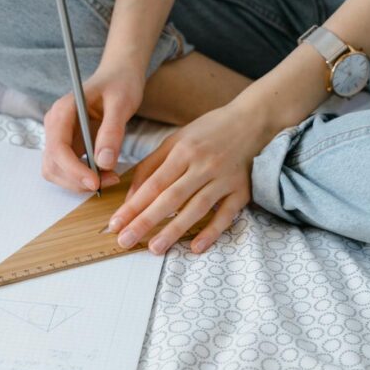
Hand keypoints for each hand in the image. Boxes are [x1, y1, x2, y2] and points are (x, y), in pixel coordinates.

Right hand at [42, 63, 145, 190]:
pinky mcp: (67, 146)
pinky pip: (67, 170)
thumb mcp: (122, 103)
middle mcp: (54, 125)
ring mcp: (58, 136)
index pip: (57, 148)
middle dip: (78, 179)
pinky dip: (82, 178)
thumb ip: (112, 132)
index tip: (96, 182)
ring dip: (78, 183)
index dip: (74, 170)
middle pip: (53, 165)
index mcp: (62, 111)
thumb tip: (104, 163)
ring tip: (109, 178)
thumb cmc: (120, 83)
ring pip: (56, 172)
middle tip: (110, 180)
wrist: (118, 75)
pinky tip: (104, 174)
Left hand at [108, 97, 274, 254]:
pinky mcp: (242, 190)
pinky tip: (196, 247)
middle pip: (171, 198)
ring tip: (154, 248)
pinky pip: (226, 215)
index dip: (133, 205)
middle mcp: (203, 165)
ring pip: (196, 208)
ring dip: (175, 230)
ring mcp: (224, 179)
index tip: (115, 223)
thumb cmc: (209, 131)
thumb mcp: (176, 139)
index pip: (153, 183)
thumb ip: (151, 166)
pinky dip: (212, 231)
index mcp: (183, 150)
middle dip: (146, 221)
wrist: (254, 120)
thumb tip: (130, 195)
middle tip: (125, 240)